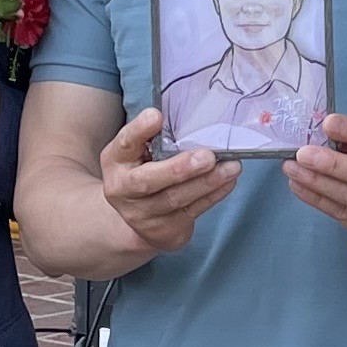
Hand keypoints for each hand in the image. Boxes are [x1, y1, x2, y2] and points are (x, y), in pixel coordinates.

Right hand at [96, 108, 238, 254]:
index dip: (139, 130)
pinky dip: (213, 195)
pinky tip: (228, 181)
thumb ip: (154, 136)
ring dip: (207, 182)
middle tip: (208, 157)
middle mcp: (123, 189)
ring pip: (175, 199)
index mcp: (116, 161)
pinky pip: (192, 210)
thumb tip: (188, 117)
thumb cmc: (144, 170)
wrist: (138, 218)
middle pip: (148, 181)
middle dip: (179, 169)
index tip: (156, 116)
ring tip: (231, 167)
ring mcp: (143, 214)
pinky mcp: (165, 230)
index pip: (124, 143)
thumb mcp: (138, 151)